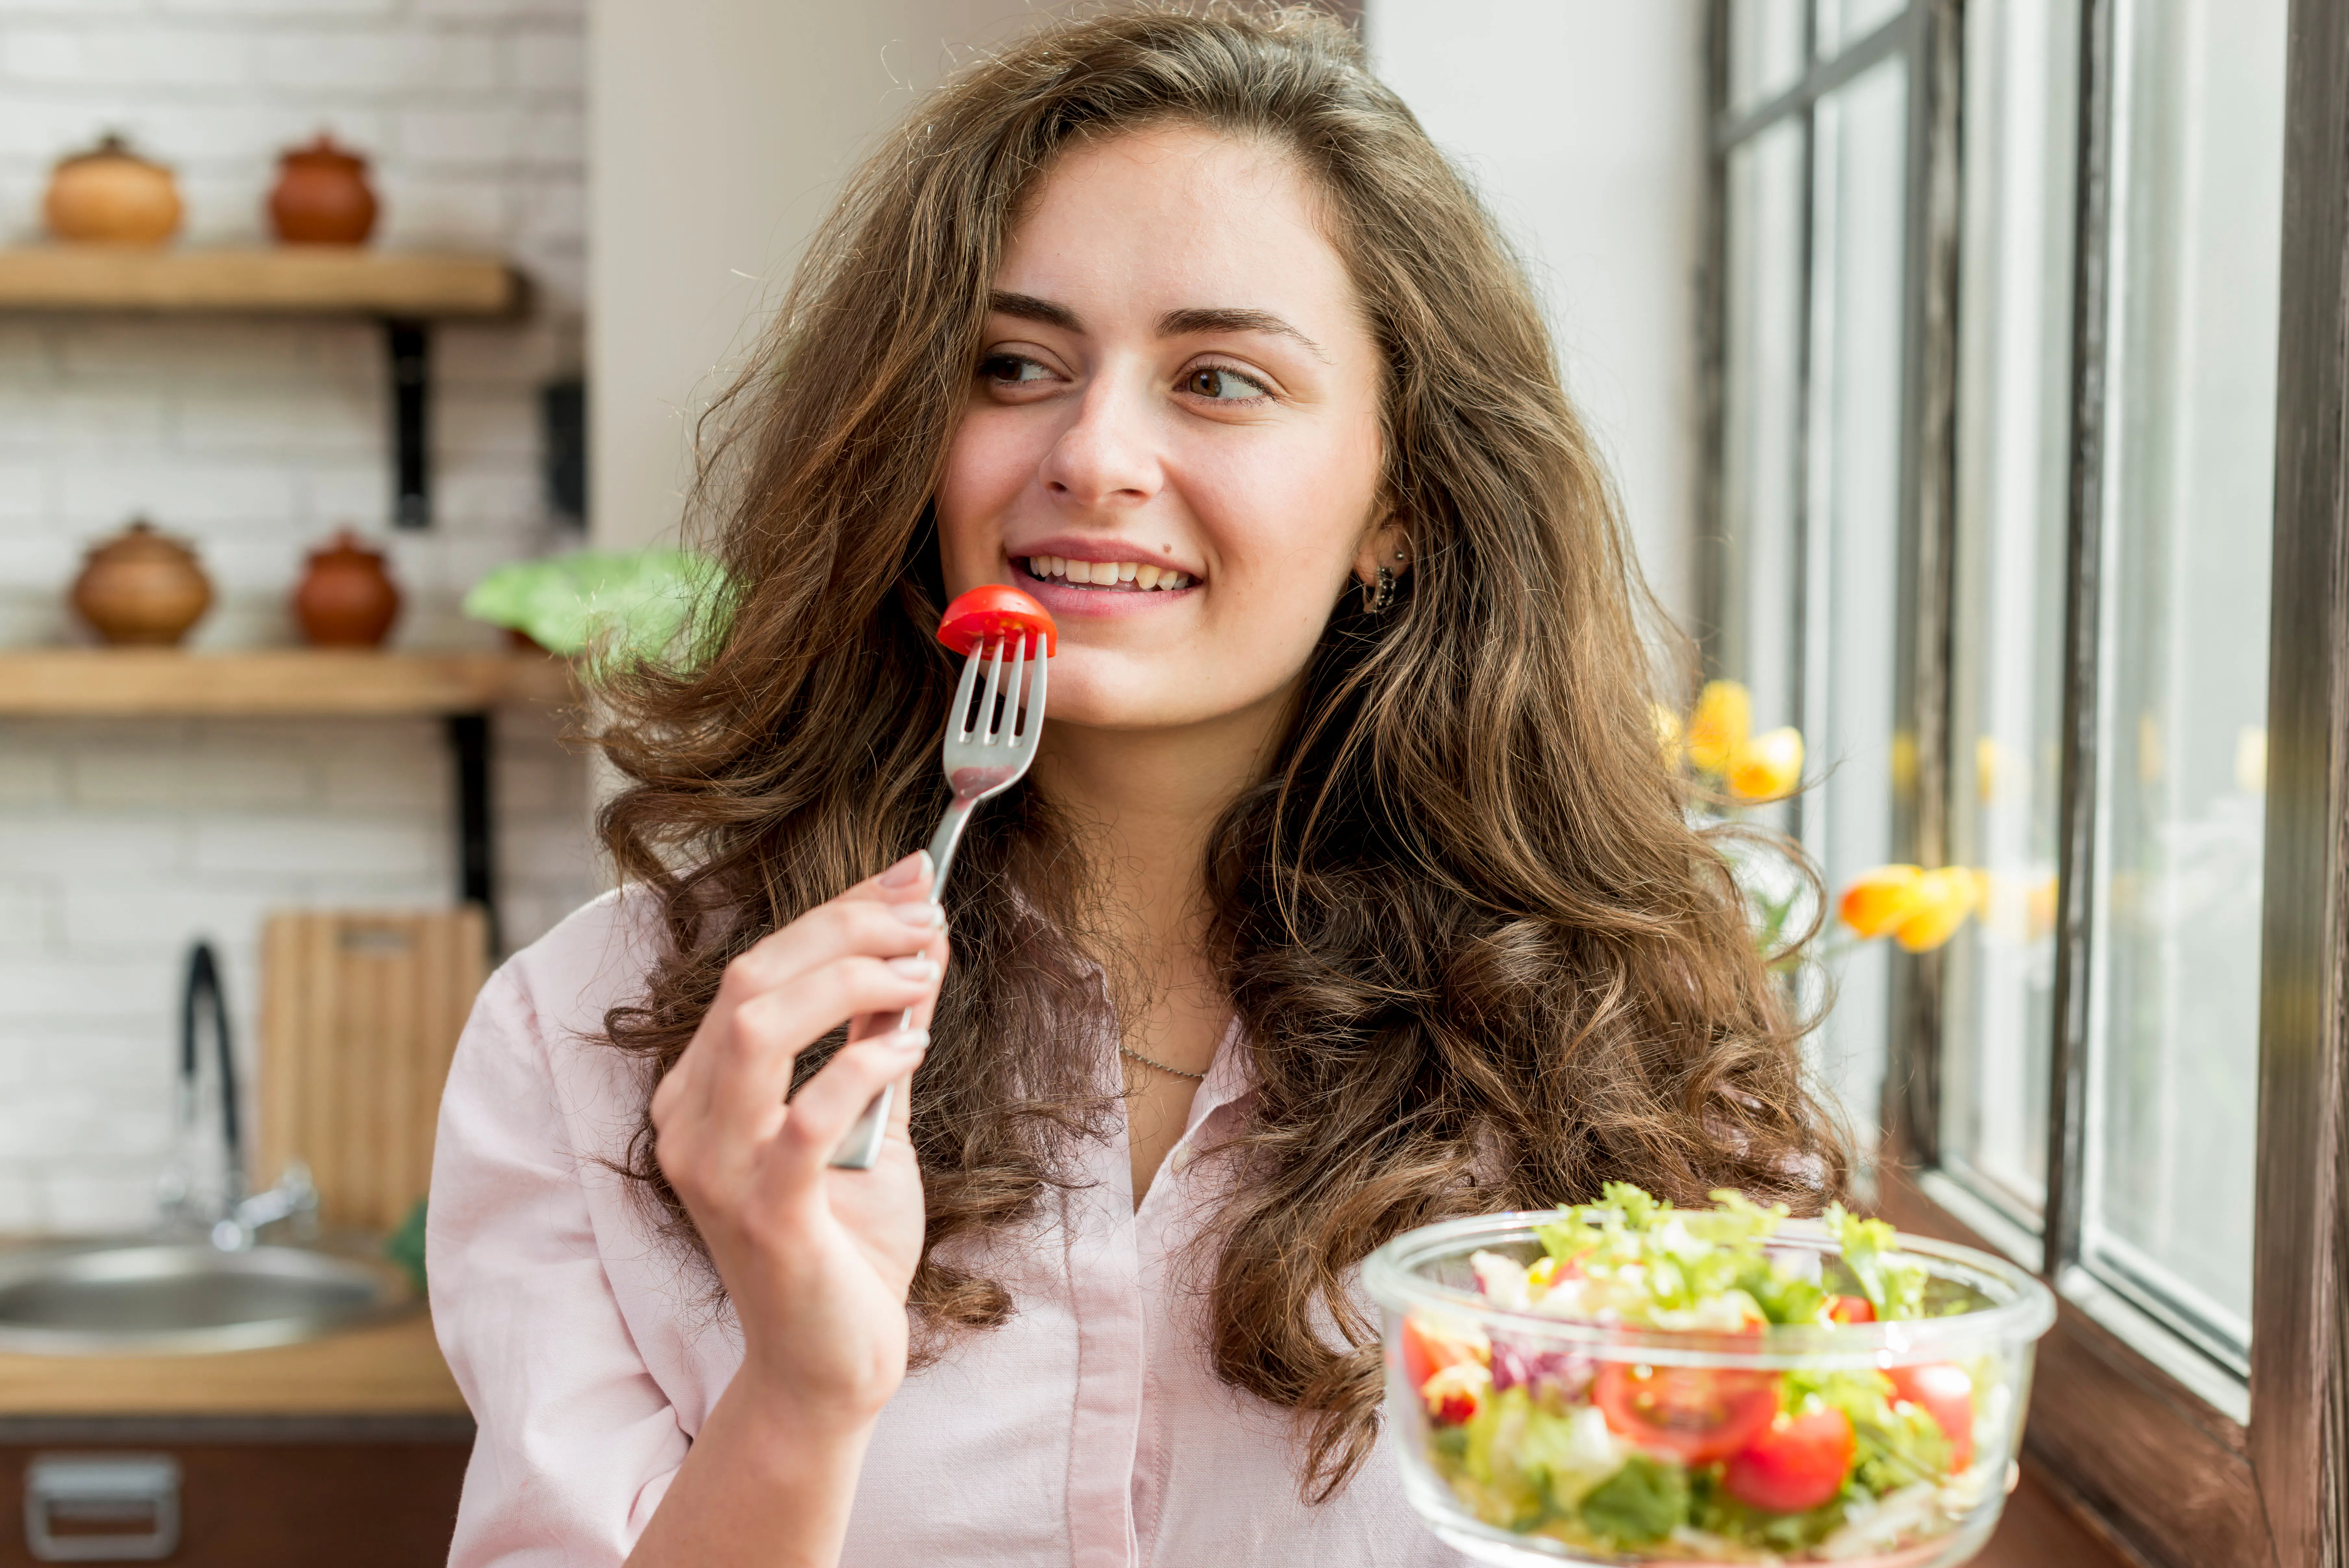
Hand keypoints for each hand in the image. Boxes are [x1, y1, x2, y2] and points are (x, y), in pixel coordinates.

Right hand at [650, 850, 944, 1429]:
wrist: (831, 1363)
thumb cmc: (847, 1243)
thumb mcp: (875, 1115)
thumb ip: (884, 1033)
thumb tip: (920, 943)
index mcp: (701, 1091)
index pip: (758, 968)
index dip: (837, 911)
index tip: (909, 879)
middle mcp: (690, 1120)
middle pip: (752, 979)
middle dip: (846, 927)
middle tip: (925, 913)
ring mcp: (719, 1167)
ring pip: (757, 1026)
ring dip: (850, 981)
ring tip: (921, 972)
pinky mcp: (765, 1212)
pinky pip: (806, 1113)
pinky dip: (865, 1063)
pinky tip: (912, 1046)